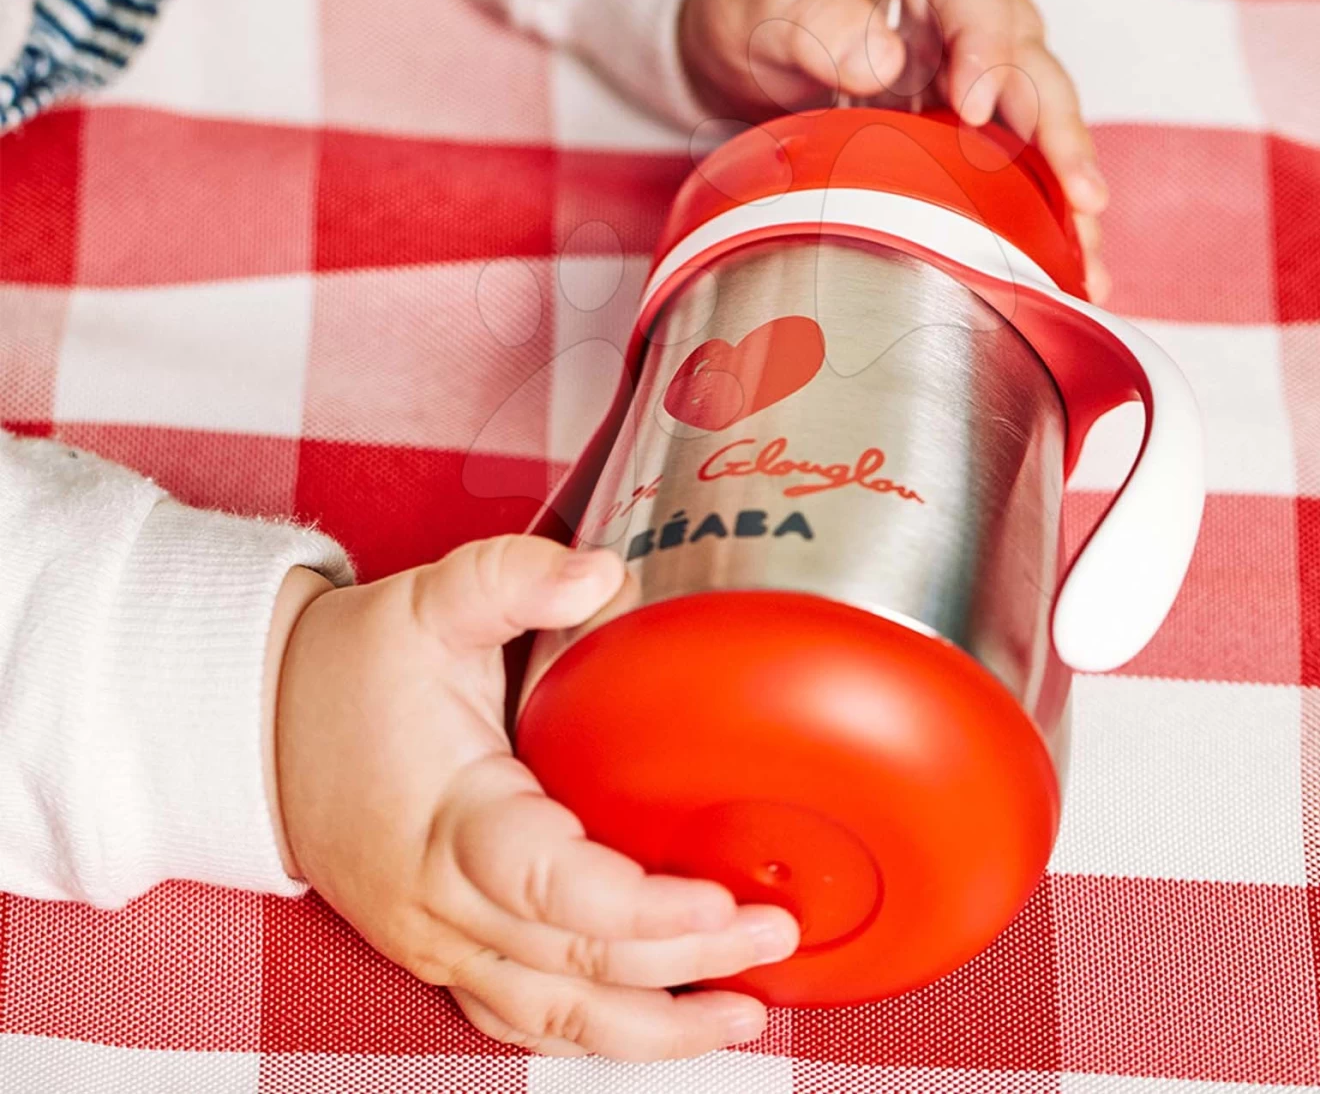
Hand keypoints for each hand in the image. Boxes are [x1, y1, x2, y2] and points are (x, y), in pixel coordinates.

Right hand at [268, 539, 798, 1059]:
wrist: (258, 727)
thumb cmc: (347, 670)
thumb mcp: (426, 601)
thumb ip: (510, 578)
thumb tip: (600, 572)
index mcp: (448, 820)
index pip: (554, 891)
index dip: (645, 912)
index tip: (724, 902)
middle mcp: (443, 903)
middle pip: (576, 971)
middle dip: (686, 966)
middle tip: (775, 938)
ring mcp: (441, 942)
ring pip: (553, 1021)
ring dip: (653, 1033)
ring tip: (746, 1014)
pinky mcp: (445, 952)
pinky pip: (526, 1020)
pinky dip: (600, 1033)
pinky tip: (666, 1019)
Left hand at [679, 0, 1109, 300]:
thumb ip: (806, 11)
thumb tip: (881, 62)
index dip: (983, 46)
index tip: (973, 105)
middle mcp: (965, 1)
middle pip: (1030, 58)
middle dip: (1058, 130)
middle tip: (1081, 197)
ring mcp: (973, 57)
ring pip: (1036, 115)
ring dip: (1065, 187)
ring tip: (1086, 262)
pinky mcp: (965, 110)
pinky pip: (1010, 155)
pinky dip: (1036, 210)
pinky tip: (1059, 269)